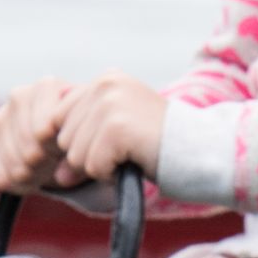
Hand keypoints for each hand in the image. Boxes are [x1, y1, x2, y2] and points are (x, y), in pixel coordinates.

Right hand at [0, 77, 79, 195]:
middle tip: (56, 163)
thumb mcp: (86, 136)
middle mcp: (19, 96)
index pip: (44, 132)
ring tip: (46, 168)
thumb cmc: (79, 134)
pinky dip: (18, 184)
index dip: (58, 150)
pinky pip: (1, 176)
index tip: (68, 150)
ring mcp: (1, 118)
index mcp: (46, 87)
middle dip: (47, 165)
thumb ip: (80, 148)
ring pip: (15, 167)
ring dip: (34, 176)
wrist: (66, 138)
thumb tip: (62, 176)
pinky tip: (31, 175)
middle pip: (29, 150)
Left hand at [52, 74, 168, 187]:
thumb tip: (57, 177)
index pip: (59, 121)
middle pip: (65, 140)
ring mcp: (110, 104)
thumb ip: (82, 145)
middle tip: (126, 151)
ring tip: (131, 155)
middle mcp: (104, 84)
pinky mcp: (117, 127)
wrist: (200, 151)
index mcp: (103, 80)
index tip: (113, 146)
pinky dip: (111, 175)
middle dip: (90, 156)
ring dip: (102, 167)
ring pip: (76, 156)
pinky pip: (93, 167)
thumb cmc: (158, 146)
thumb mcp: (116, 134)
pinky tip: (134, 162)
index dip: (81, 144)